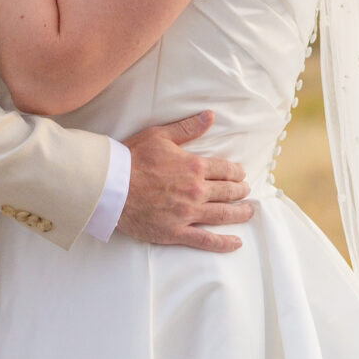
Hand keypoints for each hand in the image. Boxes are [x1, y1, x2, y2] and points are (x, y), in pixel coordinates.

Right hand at [119, 114, 253, 252]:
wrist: (109, 186)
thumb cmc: (132, 158)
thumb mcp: (160, 135)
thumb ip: (187, 128)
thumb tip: (210, 116)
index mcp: (194, 167)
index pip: (225, 170)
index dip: (237, 173)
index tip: (241, 175)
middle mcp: (196, 191)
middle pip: (228, 192)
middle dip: (240, 191)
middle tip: (246, 192)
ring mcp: (187, 214)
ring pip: (223, 215)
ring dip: (240, 213)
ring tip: (248, 211)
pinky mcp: (176, 232)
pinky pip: (206, 240)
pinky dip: (224, 243)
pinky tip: (236, 242)